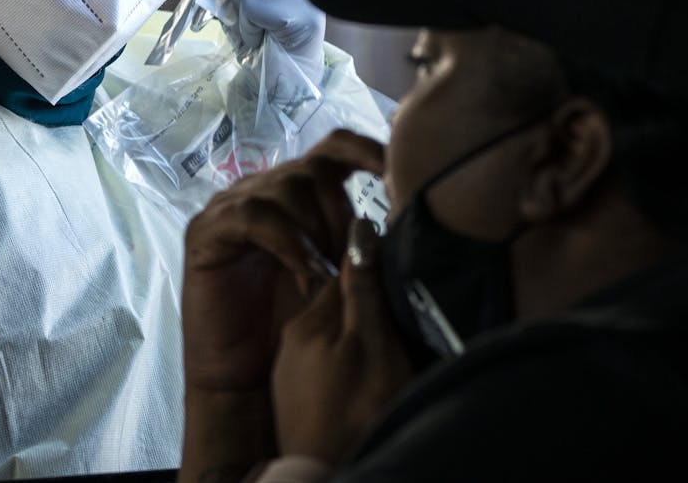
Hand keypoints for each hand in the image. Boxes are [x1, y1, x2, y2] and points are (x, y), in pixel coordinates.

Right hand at [181, 130, 384, 394]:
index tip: (398, 173)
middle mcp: (262, 190)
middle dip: (342, 215)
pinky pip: (254, 216)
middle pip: (314, 169)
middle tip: (351, 265)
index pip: (333, 147)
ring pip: (287, 187)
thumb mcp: (338, 278)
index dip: (366, 149)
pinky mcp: (206, 230)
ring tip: (328, 278)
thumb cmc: (294, 325)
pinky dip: (289, 243)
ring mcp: (230, 206)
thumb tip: (403, 213)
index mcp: (296, 193)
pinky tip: (307, 275)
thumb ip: (359, 242)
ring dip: (317, 231)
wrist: (244, 375)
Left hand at [272, 216, 412, 463]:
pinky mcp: (294, 393)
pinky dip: (342, 361)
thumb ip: (364, 291)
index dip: (373, 270)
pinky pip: (322, 359)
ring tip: (380, 356)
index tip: (397, 278)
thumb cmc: (357, 415)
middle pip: (336, 301)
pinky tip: (357, 378)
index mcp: (309, 320)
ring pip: (330, 331)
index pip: (344, 272)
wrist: (324, 474)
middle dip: (365, 304)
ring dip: (355, 334)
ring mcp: (290, 368)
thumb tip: (359, 229)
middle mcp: (292, 337)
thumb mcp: (374, 347)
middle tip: (395, 324)